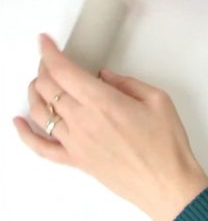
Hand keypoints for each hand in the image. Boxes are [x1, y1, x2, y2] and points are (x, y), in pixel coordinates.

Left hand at [14, 34, 207, 220]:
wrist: (169, 184)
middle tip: (50, 59)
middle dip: (44, 68)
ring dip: (34, 92)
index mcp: (103, 102)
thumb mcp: (157, 99)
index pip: (64, 71)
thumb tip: (106, 76)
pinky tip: (19, 123)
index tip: (44, 42)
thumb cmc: (166, 145)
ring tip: (39, 81)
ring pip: (40, 112)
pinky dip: (25, 134)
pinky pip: (42, 148)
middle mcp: (84, 121)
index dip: (49, 52)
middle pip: (48, 87)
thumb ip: (127, 82)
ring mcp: (76, 143)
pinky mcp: (76, 160)